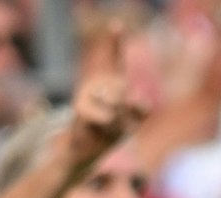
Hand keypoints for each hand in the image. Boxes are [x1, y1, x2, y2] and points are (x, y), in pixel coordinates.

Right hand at [62, 22, 147, 168]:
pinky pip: (106, 115)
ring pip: (119, 103)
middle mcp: (99, 82)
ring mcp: (88, 92)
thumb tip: (130, 98)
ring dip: (120, 121)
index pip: (115, 58)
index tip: (117, 25)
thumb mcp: (135, 120)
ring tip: (109, 126)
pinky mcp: (80, 106)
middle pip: (127, 91)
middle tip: (119, 122)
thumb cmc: (113, 131)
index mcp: (112, 82)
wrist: (86, 150)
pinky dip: (108, 126)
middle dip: (132, 112)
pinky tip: (99, 127)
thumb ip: (140, 107)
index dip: (115, 41)